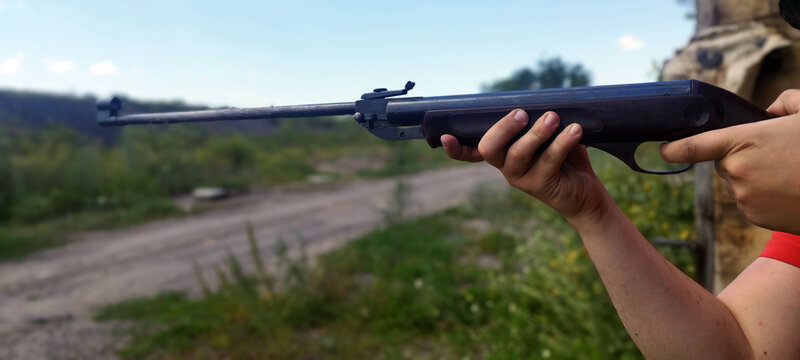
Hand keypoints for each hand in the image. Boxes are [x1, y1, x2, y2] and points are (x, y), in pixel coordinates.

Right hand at [441, 109, 612, 226]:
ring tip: (553, 117)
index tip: (445, 137)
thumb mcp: (549, 134)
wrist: (586, 194)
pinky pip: (549, 160)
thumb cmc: (566, 157)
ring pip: (519, 154)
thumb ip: (538, 117)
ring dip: (536, 133)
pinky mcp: (542, 186)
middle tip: (521, 113)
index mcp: (503, 153)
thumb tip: (539, 96)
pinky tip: (575, 129)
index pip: (472, 152)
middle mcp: (506, 167)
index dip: (456, 148)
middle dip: (502, 128)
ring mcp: (521, 178)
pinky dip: (562, 142)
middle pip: (490, 148)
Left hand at [661, 89, 799, 233]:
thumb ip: (784, 103)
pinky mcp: (753, 217)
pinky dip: (764, 197)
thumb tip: (769, 110)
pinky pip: (749, 202)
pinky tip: (789, 192)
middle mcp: (737, 170)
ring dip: (755, 178)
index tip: (663, 150)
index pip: (695, 145)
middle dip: (743, 158)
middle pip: (725, 163)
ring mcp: (744, 196)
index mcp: (744, 140)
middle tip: (778, 156)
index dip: (675, 148)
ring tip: (788, 175)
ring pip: (738, 183)